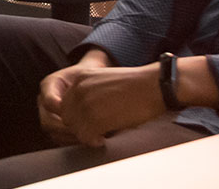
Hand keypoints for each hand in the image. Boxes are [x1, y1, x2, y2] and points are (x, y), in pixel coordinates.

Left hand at [39, 51, 163, 147]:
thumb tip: (82, 112)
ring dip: (85, 135)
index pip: (65, 103)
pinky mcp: (97, 118)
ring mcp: (86, 103)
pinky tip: (102, 140)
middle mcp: (79, 88)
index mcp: (80, 77)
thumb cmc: (136, 87)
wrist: (153, 85)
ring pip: (74, 128)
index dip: (77, 116)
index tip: (89, 122)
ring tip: (99, 136)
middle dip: (79, 126)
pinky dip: (92, 141)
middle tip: (94, 132)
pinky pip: (85, 136)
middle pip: (67, 116)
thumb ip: (89, 91)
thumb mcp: (104, 81)